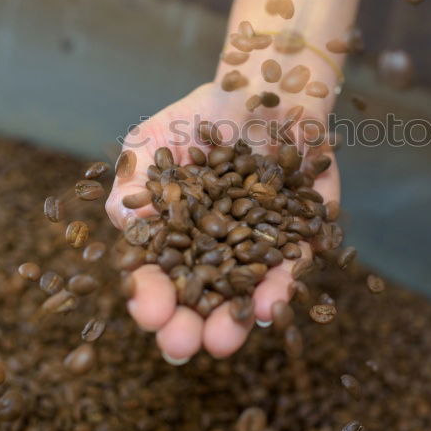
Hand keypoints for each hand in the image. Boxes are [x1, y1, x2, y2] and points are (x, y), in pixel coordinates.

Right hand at [105, 82, 338, 362]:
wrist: (261, 84)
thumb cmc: (197, 118)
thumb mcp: (148, 144)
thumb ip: (132, 185)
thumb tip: (125, 226)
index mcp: (178, 240)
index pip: (160, 277)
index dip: (151, 296)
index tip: (147, 310)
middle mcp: (220, 251)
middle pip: (203, 299)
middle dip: (190, 326)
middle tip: (180, 346)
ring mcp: (263, 245)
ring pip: (250, 292)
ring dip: (236, 319)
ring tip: (222, 341)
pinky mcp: (305, 230)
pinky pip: (296, 262)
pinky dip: (284, 283)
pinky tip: (272, 303)